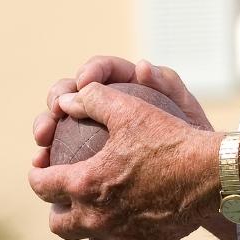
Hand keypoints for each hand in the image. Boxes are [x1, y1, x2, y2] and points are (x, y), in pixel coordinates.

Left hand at [28, 70, 220, 239]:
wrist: (214, 174)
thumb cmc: (172, 139)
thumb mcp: (131, 109)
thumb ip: (94, 100)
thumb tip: (67, 100)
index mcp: (85, 185)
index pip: (41, 185)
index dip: (37, 173)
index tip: (43, 165)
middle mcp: (97, 217)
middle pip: (58, 223)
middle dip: (57, 208)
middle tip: (69, 193)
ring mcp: (123, 236)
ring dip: (88, 228)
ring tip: (98, 213)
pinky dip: (124, 234)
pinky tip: (134, 221)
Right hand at [32, 56, 212, 168]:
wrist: (196, 174)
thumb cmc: (193, 137)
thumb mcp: (185, 110)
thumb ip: (167, 84)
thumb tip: (141, 66)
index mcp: (128, 84)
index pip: (103, 70)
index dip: (90, 71)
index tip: (84, 83)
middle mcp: (106, 104)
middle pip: (71, 91)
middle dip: (57, 97)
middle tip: (56, 113)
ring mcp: (92, 130)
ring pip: (60, 123)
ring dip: (46, 127)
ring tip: (43, 140)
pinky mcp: (85, 155)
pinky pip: (62, 153)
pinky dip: (50, 157)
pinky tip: (43, 165)